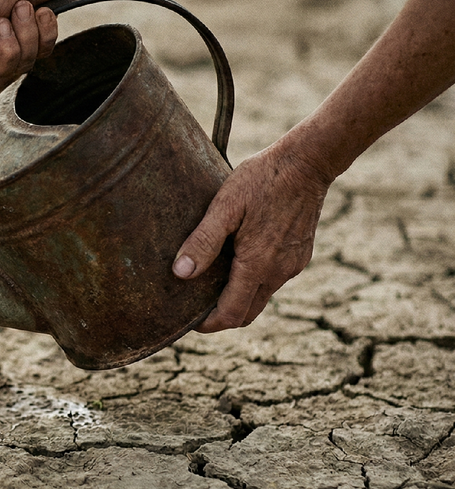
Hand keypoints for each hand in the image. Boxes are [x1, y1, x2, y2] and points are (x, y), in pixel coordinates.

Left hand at [172, 138, 331, 331]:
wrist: (307, 163)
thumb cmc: (262, 180)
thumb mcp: (224, 206)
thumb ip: (203, 241)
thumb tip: (180, 273)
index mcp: (258, 264)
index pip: (232, 314)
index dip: (209, 325)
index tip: (190, 322)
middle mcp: (279, 272)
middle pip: (248, 313)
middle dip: (222, 316)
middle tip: (196, 308)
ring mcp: (293, 265)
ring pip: (261, 296)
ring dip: (238, 297)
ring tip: (212, 282)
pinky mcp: (300, 255)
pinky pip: (274, 280)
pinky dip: (253, 281)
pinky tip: (236, 262)